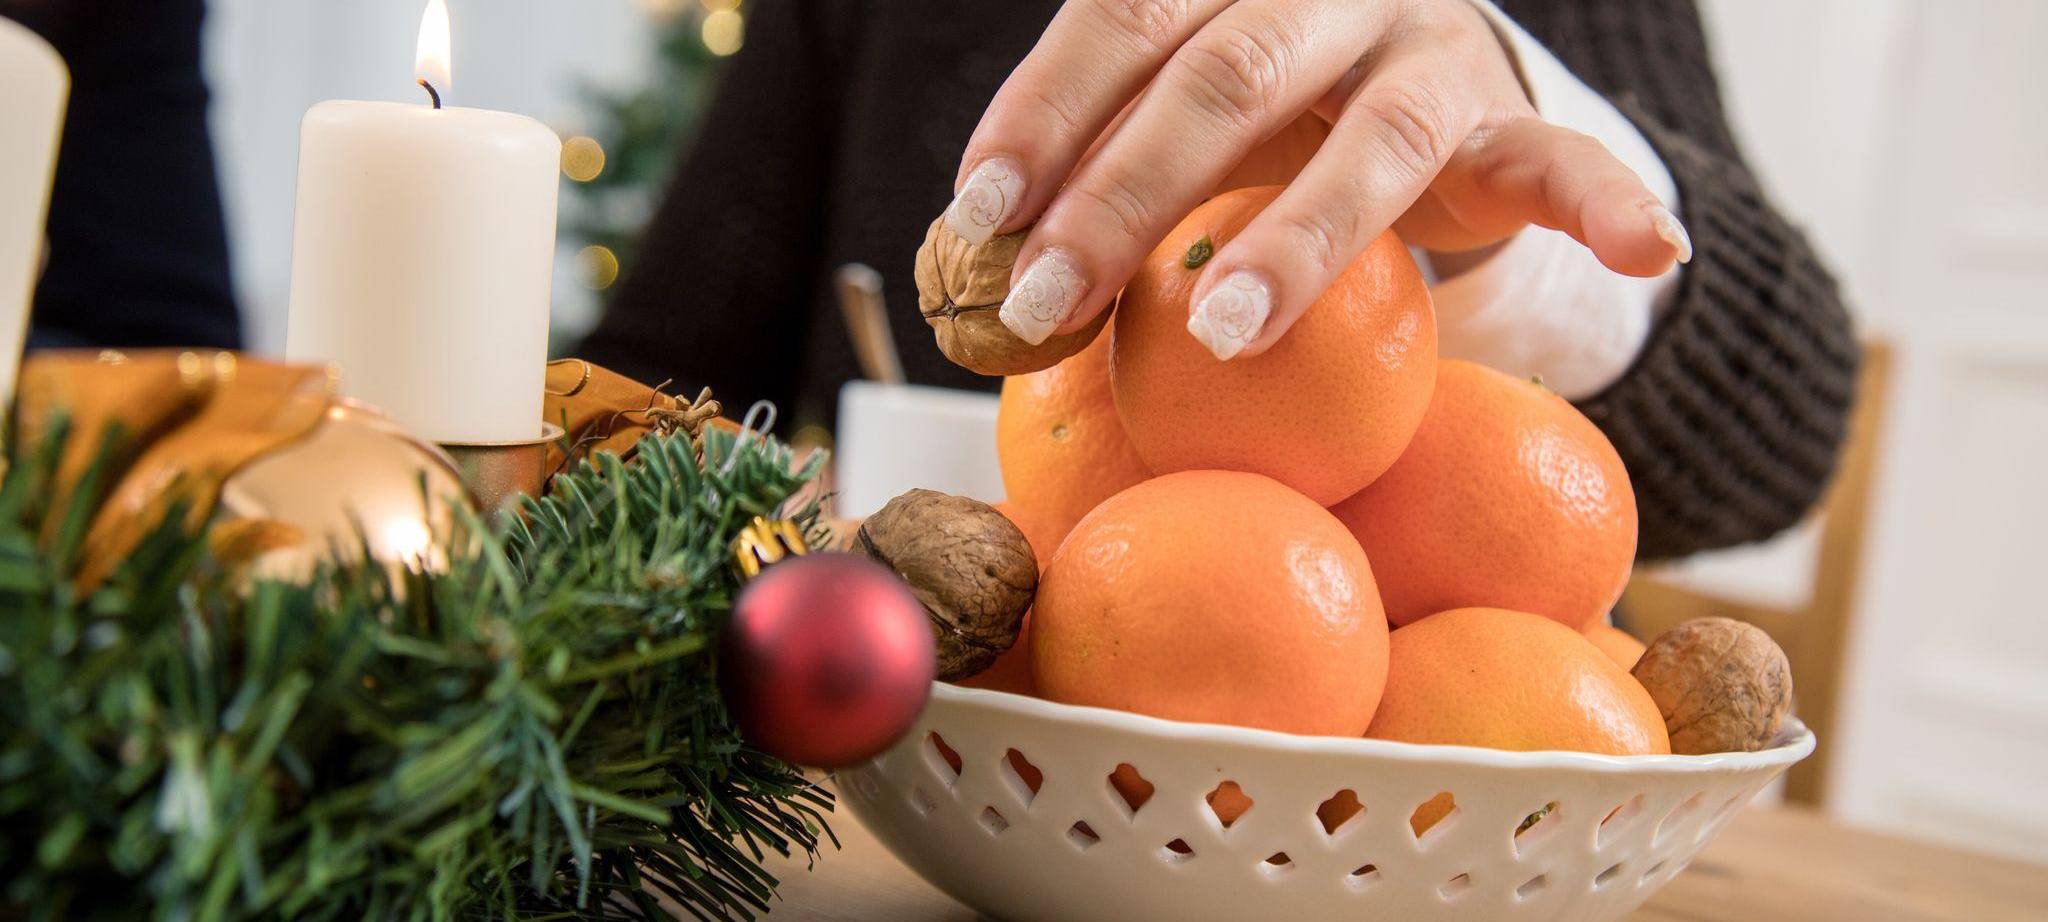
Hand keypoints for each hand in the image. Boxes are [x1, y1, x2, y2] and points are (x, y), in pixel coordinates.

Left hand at [943, 0, 1691, 359]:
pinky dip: (1607, 203)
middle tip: (1046, 299)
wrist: (1419, 81)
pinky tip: (1647, 240)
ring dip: (1299, 236)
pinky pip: (1565, 161)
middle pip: (1226, 76)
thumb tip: (963, 255)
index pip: (1123, 18)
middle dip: (1126, 194)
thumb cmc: (1267, 116)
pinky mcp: (1515, 121)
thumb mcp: (1184, 115)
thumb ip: (1102, 159)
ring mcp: (1432, 51)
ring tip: (1230, 327)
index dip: (1047, 108)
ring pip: (1373, 135)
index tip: (978, 207)